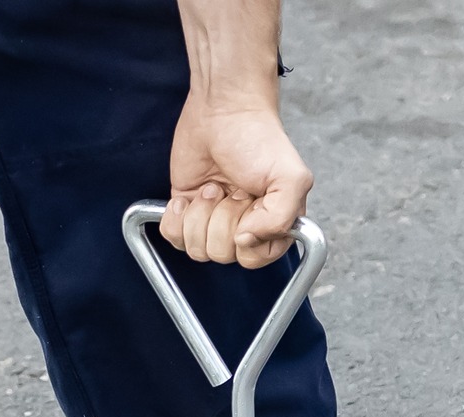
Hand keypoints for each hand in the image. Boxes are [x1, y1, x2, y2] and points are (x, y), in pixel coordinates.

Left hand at [162, 99, 312, 268]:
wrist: (223, 110)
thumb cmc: (259, 139)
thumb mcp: (290, 178)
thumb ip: (281, 219)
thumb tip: (245, 241)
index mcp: (273, 225)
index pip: (254, 259)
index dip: (246, 236)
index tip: (248, 205)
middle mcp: (244, 227)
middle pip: (222, 254)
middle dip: (222, 219)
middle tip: (230, 189)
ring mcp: (212, 221)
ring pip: (197, 249)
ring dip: (200, 214)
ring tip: (213, 187)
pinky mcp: (186, 212)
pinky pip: (173, 237)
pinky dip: (176, 217)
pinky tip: (190, 195)